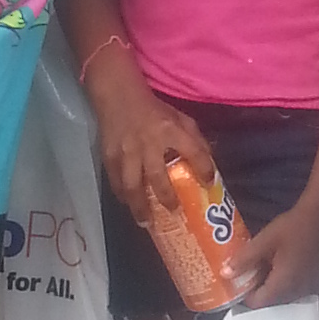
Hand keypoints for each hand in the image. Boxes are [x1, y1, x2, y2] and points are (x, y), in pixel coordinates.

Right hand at [80, 51, 213, 226]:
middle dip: (167, 198)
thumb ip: (195, 139)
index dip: (203, 169)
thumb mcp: (180, 117)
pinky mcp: (109, 156)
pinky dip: (123, 196)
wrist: (118, 96)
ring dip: (139, 206)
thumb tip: (208, 163)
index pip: (193, 151)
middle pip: (158, 177)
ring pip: (132, 185)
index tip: (208, 183)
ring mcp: (127, 152)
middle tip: (174, 212)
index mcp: (170, 130)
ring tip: (146, 222)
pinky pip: (116, 182)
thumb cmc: (153, 109)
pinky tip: (128, 204)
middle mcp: (148, 143)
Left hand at [233, 192, 318, 305]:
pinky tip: (290, 271)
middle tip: (255, 272)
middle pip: (273, 303)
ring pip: (288, 299)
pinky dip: (293, 287)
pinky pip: (302, 294)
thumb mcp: (264, 241)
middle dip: (262, 290)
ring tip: (271, 269)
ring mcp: (313, 290)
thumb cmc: (291, 228)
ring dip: (277, 289)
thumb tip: (224, 275)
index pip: (258, 303)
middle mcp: (299, 293)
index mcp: (283, 286)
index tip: (242, 280)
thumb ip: (244, 260)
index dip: (246, 294)